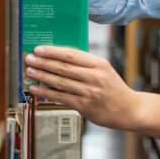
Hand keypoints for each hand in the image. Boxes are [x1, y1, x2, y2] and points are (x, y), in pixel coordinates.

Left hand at [24, 46, 140, 129]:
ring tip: (29, 71)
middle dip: (43, 62)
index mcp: (100, 64)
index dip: (53, 51)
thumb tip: (59, 59)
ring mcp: (90, 92)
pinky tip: (36, 89)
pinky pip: (61, 97)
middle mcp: (95, 77)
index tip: (39, 49)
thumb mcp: (105, 71)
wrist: (130, 109)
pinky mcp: (85, 106)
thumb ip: (86, 65)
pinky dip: (46, 92)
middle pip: (64, 67)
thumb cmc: (114, 89)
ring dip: (42, 76)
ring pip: (60, 82)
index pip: (72, 55)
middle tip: (29, 58)